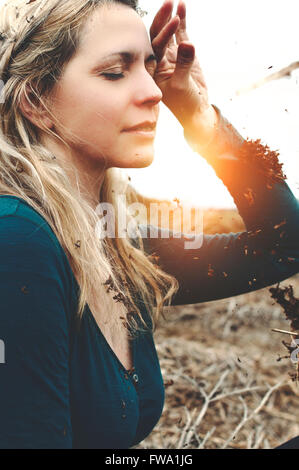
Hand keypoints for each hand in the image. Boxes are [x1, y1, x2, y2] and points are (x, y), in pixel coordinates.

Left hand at [150, 0, 216, 136]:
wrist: (195, 110)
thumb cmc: (185, 103)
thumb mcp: (182, 85)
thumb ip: (183, 64)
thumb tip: (187, 43)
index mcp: (153, 69)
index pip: (155, 47)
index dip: (163, 34)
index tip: (173, 23)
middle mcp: (159, 60)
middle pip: (157, 35)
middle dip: (161, 20)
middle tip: (167, 4)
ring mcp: (170, 55)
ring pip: (168, 32)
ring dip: (170, 18)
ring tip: (175, 2)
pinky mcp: (183, 53)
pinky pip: (180, 34)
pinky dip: (182, 21)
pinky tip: (182, 7)